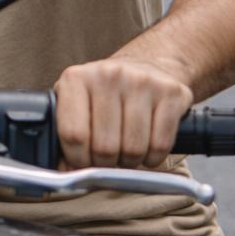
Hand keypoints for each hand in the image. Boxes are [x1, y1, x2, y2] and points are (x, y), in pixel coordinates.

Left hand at [54, 57, 193, 169]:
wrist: (146, 65)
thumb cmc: (104, 92)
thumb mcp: (75, 101)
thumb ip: (65, 131)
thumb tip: (64, 171)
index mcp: (76, 78)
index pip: (73, 134)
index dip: (78, 160)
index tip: (83, 165)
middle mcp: (108, 75)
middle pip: (105, 146)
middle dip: (106, 165)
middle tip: (108, 161)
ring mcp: (141, 82)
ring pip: (134, 149)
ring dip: (130, 162)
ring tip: (126, 155)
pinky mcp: (171, 93)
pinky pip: (161, 144)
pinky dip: (153, 158)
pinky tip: (147, 151)